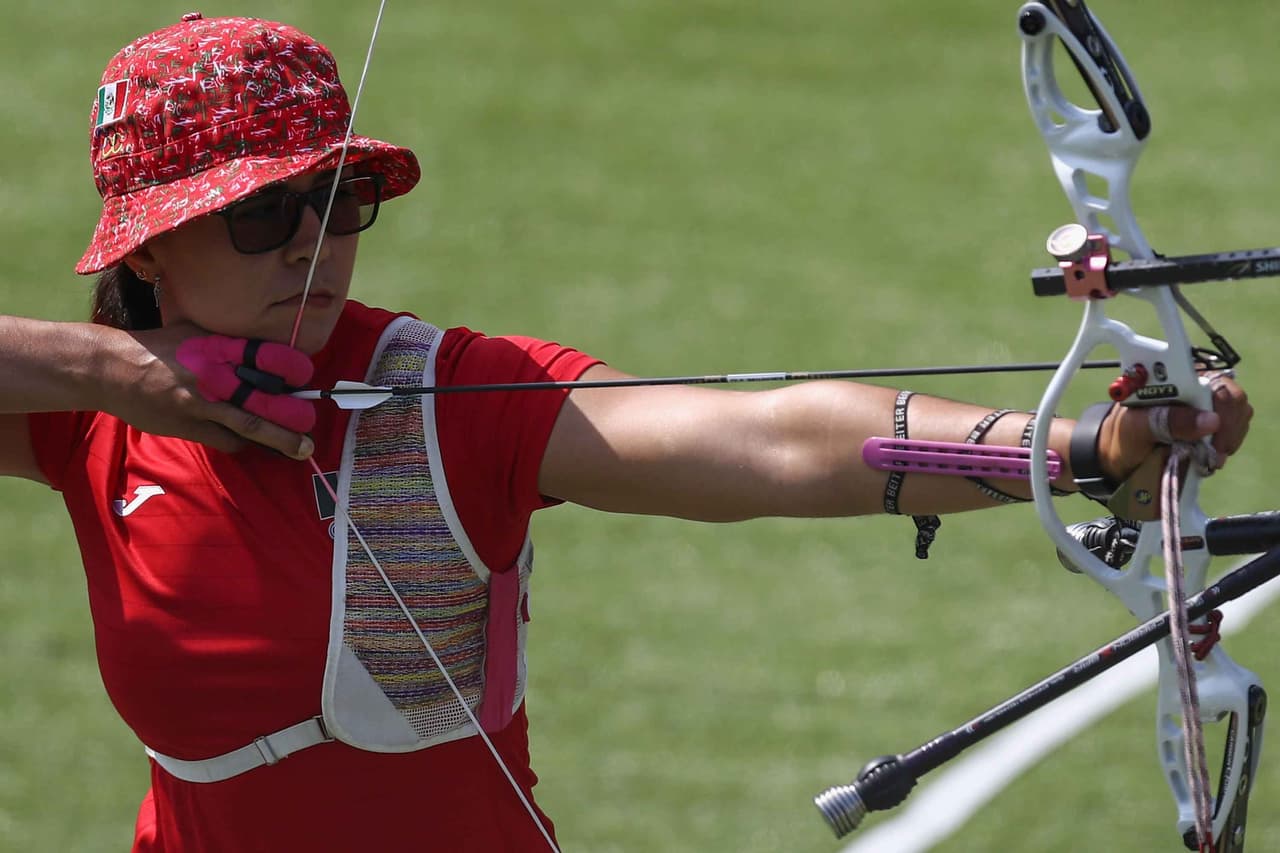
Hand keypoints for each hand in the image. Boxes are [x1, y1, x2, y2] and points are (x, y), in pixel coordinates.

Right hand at [99, 323, 316, 458]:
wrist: (113, 368)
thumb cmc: (159, 348)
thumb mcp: (196, 334)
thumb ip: (229, 343)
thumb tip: (264, 353)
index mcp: (220, 348)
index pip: (267, 356)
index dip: (292, 368)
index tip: (305, 377)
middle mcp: (216, 375)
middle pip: (266, 398)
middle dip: (295, 413)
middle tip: (310, 421)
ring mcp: (203, 403)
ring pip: (252, 425)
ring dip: (281, 439)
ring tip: (303, 448)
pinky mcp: (190, 425)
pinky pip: (228, 440)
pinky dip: (246, 444)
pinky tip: (259, 447)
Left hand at [1098, 373, 1252, 481]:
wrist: (1117, 458)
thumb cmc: (1121, 435)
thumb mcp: (1136, 428)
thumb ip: (1167, 421)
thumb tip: (1210, 421)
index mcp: (1173, 378)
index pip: (1213, 379)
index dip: (1220, 402)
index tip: (1213, 428)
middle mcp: (1193, 387)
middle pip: (1231, 397)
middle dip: (1227, 426)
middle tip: (1213, 451)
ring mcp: (1205, 406)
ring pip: (1237, 415)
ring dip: (1227, 439)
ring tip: (1208, 457)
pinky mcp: (1211, 426)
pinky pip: (1232, 431)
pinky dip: (1225, 446)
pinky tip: (1210, 458)